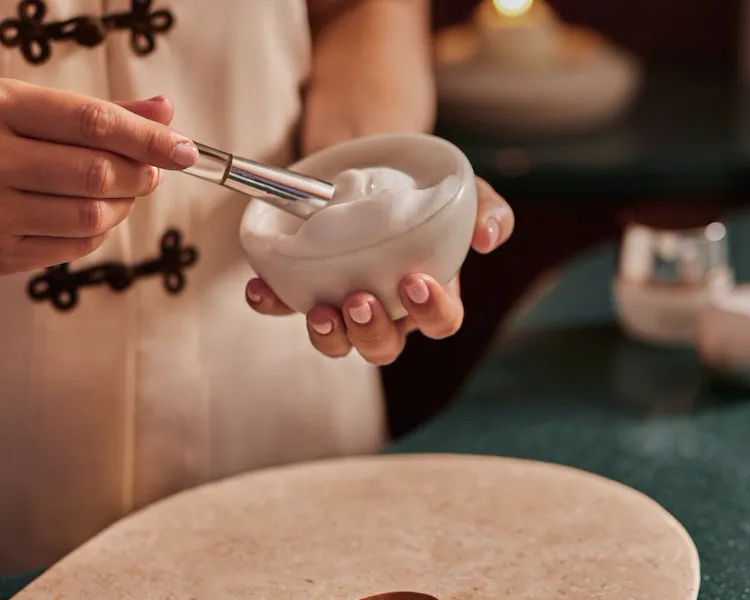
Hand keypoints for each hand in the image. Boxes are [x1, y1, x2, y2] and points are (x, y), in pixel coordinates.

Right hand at [0, 80, 198, 274]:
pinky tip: (97, 213)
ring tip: (125, 190)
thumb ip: (96, 112)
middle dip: (140, 174)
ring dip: (125, 205)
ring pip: (91, 215)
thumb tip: (163, 110)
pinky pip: (74, 245)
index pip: (94, 123)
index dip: (150, 138)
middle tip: (152, 169)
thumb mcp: (25, 106)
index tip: (184, 149)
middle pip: (97, 173)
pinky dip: (101, 230)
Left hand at [246, 177, 514, 364]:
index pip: (440, 322)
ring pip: (338, 341)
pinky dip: (271, 303)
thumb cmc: (423, 186)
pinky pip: (285, 305)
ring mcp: (343, 299)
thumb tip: (488, 239)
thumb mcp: (462, 189)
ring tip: (319, 310)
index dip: (432, 314)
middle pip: (383, 346)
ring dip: (328, 336)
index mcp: (429, 292)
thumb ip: (486, 209)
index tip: (416, 283)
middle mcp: (387, 307)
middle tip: (360, 301)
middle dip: (372, 334)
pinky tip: (259, 288)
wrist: (374, 157)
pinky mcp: (303, 285)